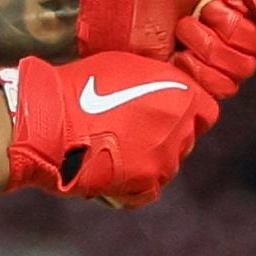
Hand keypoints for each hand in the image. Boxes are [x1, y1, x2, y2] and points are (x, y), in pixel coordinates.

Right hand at [0, 51, 213, 207]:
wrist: (50, 122)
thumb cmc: (82, 87)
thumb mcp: (128, 66)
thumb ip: (156, 80)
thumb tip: (163, 88)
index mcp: (181, 97)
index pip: (205, 111)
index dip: (188, 111)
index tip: (170, 111)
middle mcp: (179, 131)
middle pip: (185, 138)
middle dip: (166, 134)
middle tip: (135, 129)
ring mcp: (163, 162)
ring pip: (167, 164)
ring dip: (149, 159)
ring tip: (116, 149)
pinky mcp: (142, 186)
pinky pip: (147, 189)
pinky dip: (133, 183)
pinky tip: (113, 170)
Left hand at [78, 0, 255, 103]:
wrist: (124, 4)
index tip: (251, 2)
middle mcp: (243, 28)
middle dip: (231, 26)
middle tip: (204, 9)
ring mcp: (224, 57)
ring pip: (244, 67)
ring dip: (209, 45)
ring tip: (183, 28)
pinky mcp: (205, 82)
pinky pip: (222, 87)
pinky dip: (197, 69)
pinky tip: (178, 55)